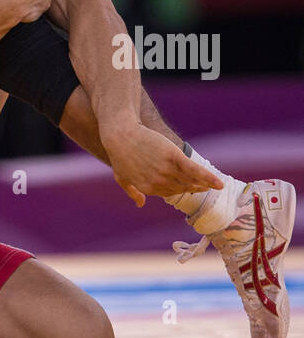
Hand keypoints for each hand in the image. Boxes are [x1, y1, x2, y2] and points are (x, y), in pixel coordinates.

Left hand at [103, 124, 223, 206]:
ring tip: (215, 185)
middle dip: (195, 188)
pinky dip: (208, 177)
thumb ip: (131, 191)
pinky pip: (195, 170)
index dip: (180, 190)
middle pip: (182, 187)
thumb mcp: (121, 176)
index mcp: (149, 189)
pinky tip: (219, 183)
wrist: (120, 134)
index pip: (170, 193)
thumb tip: (140, 204)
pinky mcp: (173, 156)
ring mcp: (167, 170)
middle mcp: (160, 183)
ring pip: (190, 180)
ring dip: (204, 184)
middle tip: (205, 187)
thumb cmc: (119, 153)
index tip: (190, 188)